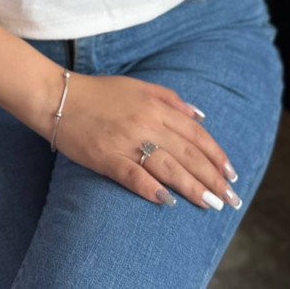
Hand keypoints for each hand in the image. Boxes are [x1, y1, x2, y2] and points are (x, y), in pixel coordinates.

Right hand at [54, 72, 241, 209]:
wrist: (58, 97)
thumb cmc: (99, 92)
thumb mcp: (138, 86)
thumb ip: (170, 99)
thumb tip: (200, 116)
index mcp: (156, 106)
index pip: (196, 135)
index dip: (217, 156)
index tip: (231, 174)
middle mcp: (146, 123)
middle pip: (187, 155)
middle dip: (213, 179)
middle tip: (230, 199)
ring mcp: (125, 141)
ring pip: (167, 167)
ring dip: (192, 188)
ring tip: (210, 204)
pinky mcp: (105, 157)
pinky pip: (132, 175)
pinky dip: (150, 189)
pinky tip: (166, 201)